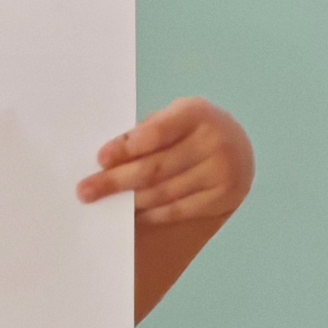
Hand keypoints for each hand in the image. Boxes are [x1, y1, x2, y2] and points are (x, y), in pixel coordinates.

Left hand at [81, 97, 252, 230]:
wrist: (241, 147)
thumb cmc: (194, 130)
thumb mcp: (177, 117)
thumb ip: (148, 132)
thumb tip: (109, 160)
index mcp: (196, 113)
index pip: (156, 132)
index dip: (126, 147)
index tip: (101, 159)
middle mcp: (213, 141)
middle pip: (155, 167)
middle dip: (117, 180)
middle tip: (87, 191)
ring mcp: (221, 171)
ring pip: (164, 192)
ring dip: (131, 200)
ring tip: (106, 204)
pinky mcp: (223, 197)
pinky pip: (179, 210)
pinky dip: (153, 213)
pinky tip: (135, 213)